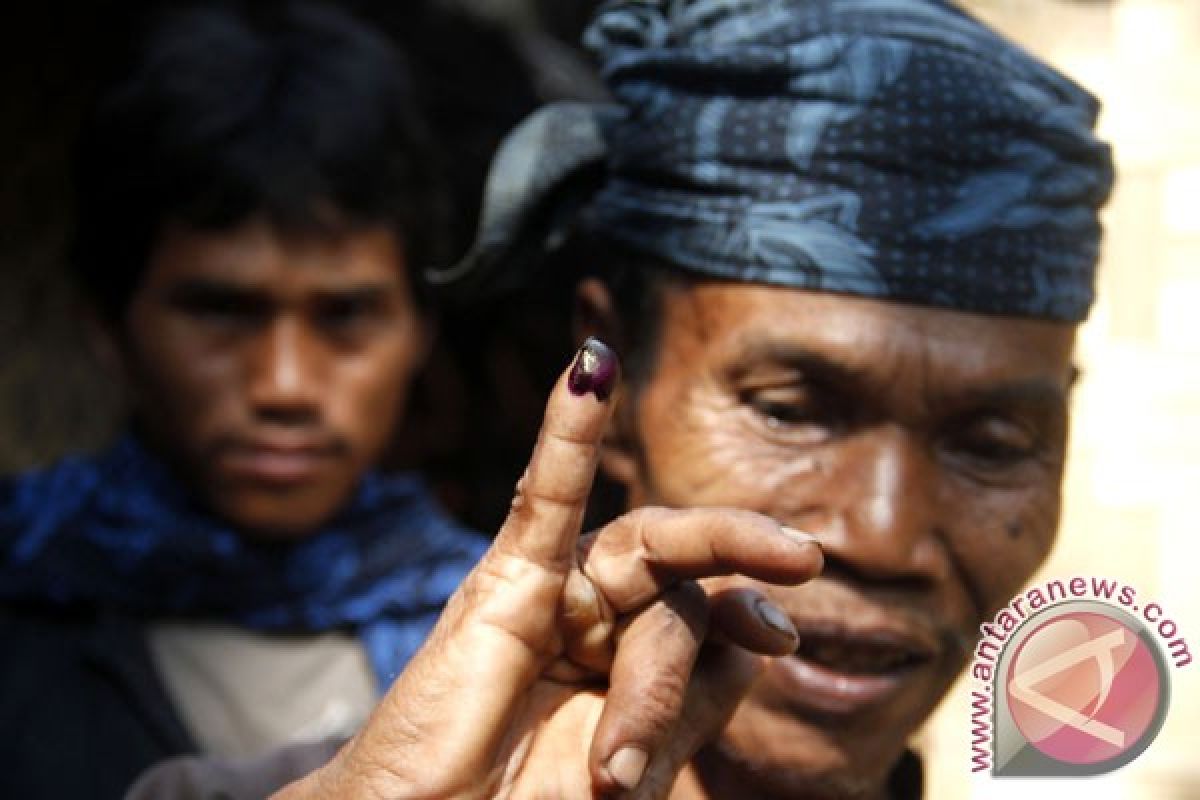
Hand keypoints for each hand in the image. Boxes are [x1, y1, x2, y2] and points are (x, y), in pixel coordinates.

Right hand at [274, 339, 821, 797]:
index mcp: (630, 660)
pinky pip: (547, 496)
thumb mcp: (642, 765)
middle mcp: (598, 617)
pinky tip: (589, 370)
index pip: (710, 610)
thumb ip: (700, 695)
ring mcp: (551, 592)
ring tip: (618, 755)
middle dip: (693, 657)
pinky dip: (568, 430)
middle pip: (682, 587)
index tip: (783, 634)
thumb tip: (765, 629)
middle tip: (713, 671)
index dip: (749, 616)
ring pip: (642, 560)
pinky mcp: (500, 581)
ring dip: (644, 659)